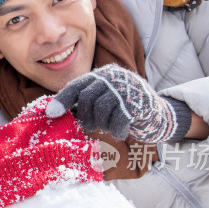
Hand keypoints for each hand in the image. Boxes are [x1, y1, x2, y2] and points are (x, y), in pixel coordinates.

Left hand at [45, 64, 191, 142]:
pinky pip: (118, 119)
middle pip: (87, 99)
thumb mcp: (103, 100)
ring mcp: (126, 88)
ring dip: (101, 124)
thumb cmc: (123, 110)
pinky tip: (120, 133)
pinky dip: (117, 130)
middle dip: (86, 117)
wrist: (158, 114)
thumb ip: (85, 103)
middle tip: (91, 126)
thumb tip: (57, 114)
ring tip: (108, 127)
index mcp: (101, 75)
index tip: (50, 114)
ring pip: (101, 109)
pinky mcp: (138, 102)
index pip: (76, 86)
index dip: (62, 100)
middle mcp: (113, 77)